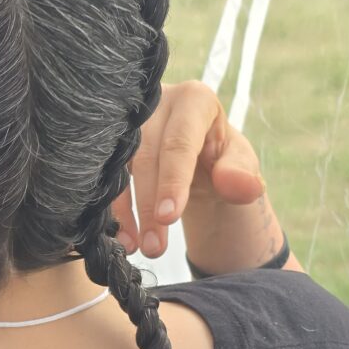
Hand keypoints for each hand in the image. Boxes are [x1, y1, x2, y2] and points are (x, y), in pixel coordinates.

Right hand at [111, 81, 264, 256]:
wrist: (196, 152)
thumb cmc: (220, 154)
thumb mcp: (239, 162)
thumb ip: (242, 173)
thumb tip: (241, 186)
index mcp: (193, 100)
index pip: (179, 143)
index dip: (172, 181)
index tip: (168, 218)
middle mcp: (155, 103)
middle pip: (146, 156)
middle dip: (148, 205)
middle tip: (154, 248)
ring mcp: (128, 120)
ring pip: (120, 167)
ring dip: (126, 211)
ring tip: (136, 247)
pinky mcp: (111, 141)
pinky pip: (106, 175)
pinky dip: (113, 208)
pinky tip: (122, 236)